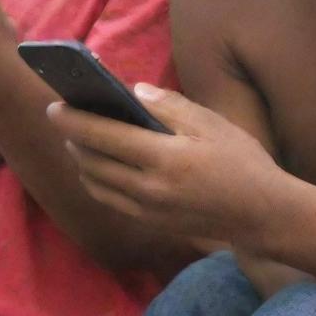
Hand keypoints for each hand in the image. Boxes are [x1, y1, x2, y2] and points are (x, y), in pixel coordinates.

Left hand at [48, 85, 283, 244]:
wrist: (260, 214)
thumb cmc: (241, 161)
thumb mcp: (212, 124)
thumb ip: (171, 106)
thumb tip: (134, 92)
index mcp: (165, 158)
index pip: (106, 136)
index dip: (76, 120)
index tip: (54, 106)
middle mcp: (149, 188)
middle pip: (93, 162)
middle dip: (72, 139)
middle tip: (63, 118)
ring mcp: (147, 210)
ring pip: (97, 184)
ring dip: (81, 160)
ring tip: (76, 139)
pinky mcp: (151, 223)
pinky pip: (111, 200)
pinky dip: (96, 180)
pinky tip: (98, 166)